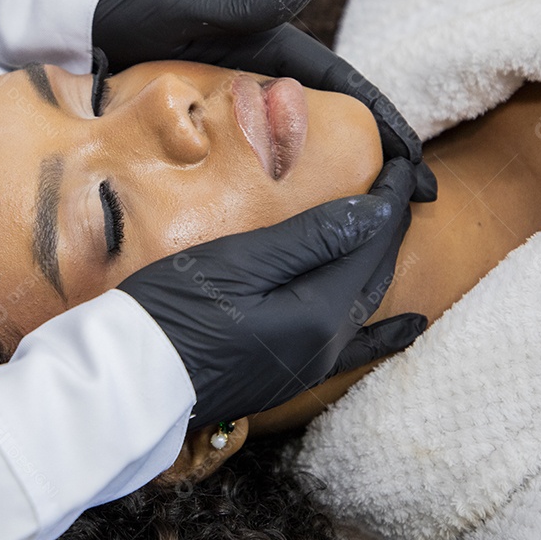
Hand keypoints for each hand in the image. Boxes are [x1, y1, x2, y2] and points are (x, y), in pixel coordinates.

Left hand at [94, 0, 435, 200]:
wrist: (96, 25)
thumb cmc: (149, 9)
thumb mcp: (200, 9)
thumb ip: (251, 6)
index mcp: (280, 57)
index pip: (349, 95)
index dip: (386, 127)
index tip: (415, 166)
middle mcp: (271, 87)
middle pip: (337, 130)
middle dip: (377, 163)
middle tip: (410, 207)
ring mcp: (245, 114)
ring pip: (304, 153)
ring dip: (339, 184)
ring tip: (371, 226)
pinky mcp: (216, 135)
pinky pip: (261, 167)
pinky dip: (290, 191)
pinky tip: (298, 225)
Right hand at [117, 159, 425, 426]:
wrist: (130, 379)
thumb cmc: (172, 310)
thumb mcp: (240, 262)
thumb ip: (311, 239)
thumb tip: (377, 212)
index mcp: (319, 311)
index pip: (371, 241)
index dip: (389, 199)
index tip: (402, 160)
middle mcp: (326, 343)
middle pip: (374, 272)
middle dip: (390, 226)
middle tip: (399, 182)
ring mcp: (309, 364)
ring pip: (364, 303)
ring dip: (380, 262)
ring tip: (395, 230)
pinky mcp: (289, 375)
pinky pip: (354, 349)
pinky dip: (385, 333)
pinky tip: (410, 328)